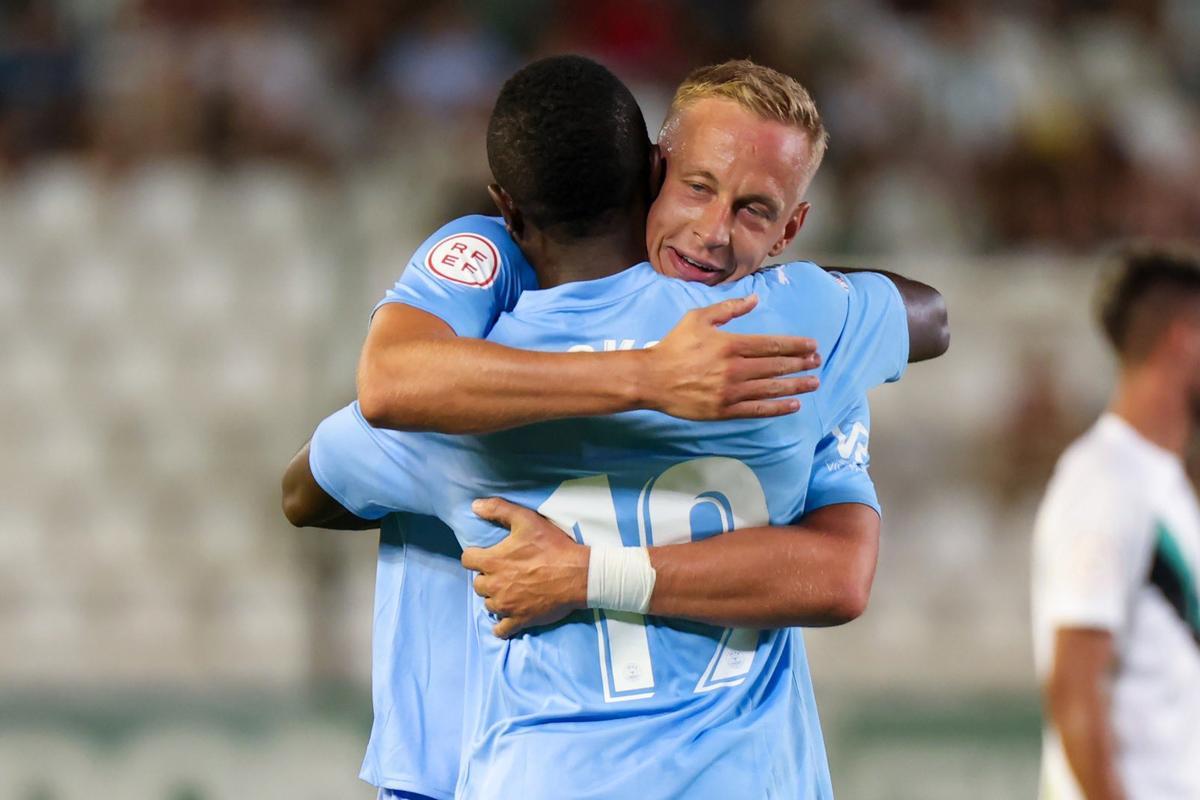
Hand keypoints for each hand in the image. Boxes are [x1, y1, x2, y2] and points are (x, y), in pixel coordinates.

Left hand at [463, 497, 589, 638]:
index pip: (467, 560)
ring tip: (509, 591)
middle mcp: (495, 586)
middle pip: (478, 584)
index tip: (486, 554)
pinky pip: (501, 629)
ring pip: (488, 605)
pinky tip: (507, 617)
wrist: (578, 575)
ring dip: (495, 598)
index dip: (475, 555)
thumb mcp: (526, 520)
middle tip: (502, 572)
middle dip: (487, 577)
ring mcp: (507, 606)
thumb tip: (474, 506)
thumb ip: (499, 510)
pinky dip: (501, 625)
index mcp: (493, 562)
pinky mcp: (520, 620)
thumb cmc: (552, 547)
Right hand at [643, 294, 819, 419]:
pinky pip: (758, 410)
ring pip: (771, 388)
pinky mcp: (724, 411)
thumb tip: (754, 300)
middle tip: (817, 362)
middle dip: (800, 364)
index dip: (796, 346)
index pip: (772, 345)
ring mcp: (731, 392)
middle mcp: (735, 368)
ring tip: (813, 383)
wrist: (652, 379)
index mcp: (731, 344)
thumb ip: (728, 308)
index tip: (812, 346)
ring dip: (796, 385)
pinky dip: (778, 407)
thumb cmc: (674, 346)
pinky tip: (794, 404)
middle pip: (776, 366)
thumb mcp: (698, 318)